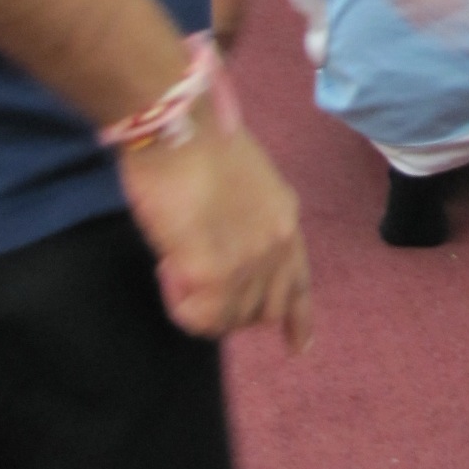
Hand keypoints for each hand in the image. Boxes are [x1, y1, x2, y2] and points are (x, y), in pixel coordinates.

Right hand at [120, 113, 310, 352]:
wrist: (175, 121)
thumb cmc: (192, 139)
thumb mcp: (241, 180)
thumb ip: (244, 217)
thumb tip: (224, 245)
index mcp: (285, 217)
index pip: (300, 282)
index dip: (298, 319)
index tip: (299, 347)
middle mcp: (278, 243)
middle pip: (261, 311)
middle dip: (227, 309)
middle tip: (192, 281)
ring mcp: (251, 260)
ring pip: (228, 320)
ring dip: (197, 302)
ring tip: (175, 260)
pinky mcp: (216, 271)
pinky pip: (199, 317)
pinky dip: (179, 303)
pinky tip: (169, 266)